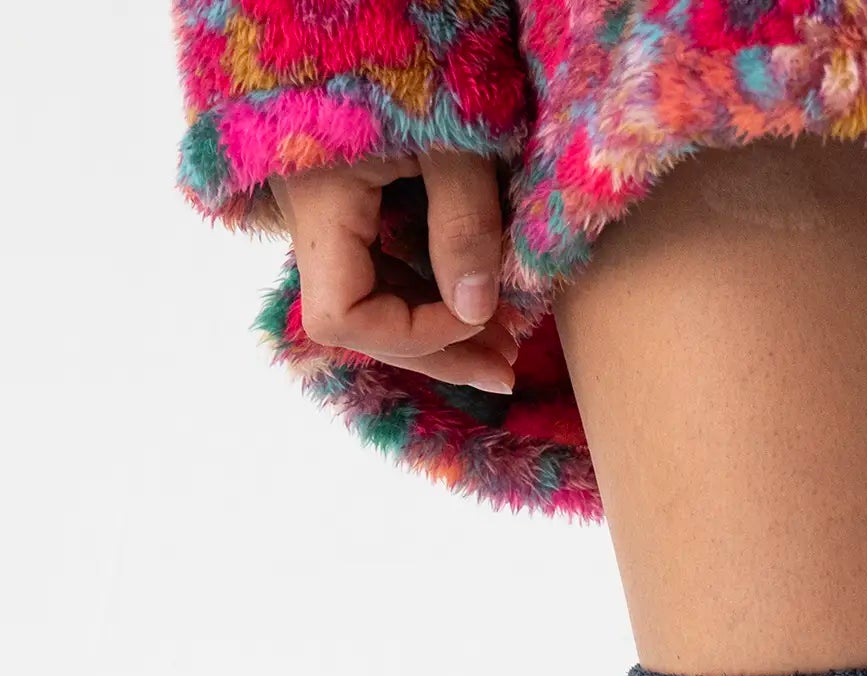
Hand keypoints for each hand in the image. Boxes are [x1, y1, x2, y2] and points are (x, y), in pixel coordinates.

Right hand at [272, 151, 516, 396]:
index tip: (482, 316)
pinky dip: (423, 292)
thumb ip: (464, 222)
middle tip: (504, 372)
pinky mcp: (339, 197)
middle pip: (356, 322)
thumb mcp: (456, 140)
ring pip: (367, 301)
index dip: (416, 335)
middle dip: (435, 352)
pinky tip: (473, 300)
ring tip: (503, 343)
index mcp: (316, 200)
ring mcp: (318, 208)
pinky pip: (375, 268)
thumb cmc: (413, 55)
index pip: (345, 318)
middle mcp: (304, 214)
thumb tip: (476, 312)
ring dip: (433, 329)